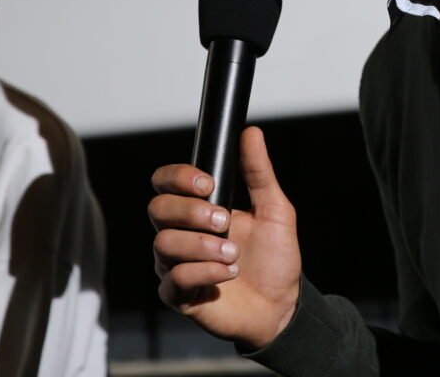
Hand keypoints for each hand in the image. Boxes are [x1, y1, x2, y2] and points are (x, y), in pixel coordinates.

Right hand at [150, 126, 301, 348]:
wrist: (282, 306)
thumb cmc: (275, 259)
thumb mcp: (275, 210)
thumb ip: (259, 173)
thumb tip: (251, 133)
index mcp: (197, 209)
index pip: (164, 183)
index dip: (178, 177)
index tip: (208, 183)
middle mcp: (180, 235)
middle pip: (157, 209)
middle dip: (191, 212)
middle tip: (225, 221)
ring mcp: (175, 265)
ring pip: (163, 244)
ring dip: (203, 245)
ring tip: (234, 254)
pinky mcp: (179, 296)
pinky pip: (174, 279)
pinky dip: (204, 272)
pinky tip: (228, 272)